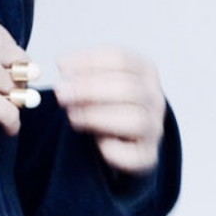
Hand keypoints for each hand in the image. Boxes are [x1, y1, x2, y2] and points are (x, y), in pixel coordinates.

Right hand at [0, 9, 37, 136]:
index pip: (12, 45)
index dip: (10, 63)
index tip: (7, 72)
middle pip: (20, 68)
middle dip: (16, 81)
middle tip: (12, 92)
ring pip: (14, 92)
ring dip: (10, 102)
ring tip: (5, 111)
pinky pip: (9, 113)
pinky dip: (11, 123)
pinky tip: (9, 129)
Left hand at [53, 47, 165, 172]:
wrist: (125, 140)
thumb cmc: (107, 104)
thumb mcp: (99, 82)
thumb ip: (82, 73)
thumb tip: (64, 65)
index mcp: (145, 71)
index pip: (120, 59)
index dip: (89, 62)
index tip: (62, 66)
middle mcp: (155, 98)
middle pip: (127, 88)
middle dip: (89, 89)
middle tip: (61, 93)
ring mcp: (154, 128)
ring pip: (134, 119)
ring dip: (97, 116)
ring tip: (71, 116)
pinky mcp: (147, 156)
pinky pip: (131, 154)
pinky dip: (110, 148)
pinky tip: (95, 142)